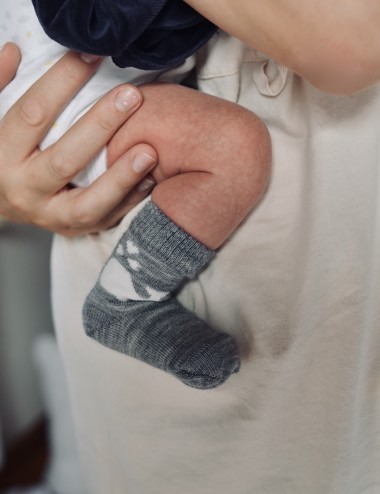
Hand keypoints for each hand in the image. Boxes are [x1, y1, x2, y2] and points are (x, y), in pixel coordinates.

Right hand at [0, 44, 156, 235]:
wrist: (3, 203)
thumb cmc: (4, 154)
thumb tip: (14, 51)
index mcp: (2, 156)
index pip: (33, 114)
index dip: (62, 81)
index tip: (92, 55)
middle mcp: (25, 190)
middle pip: (64, 159)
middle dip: (100, 126)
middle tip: (131, 97)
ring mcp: (51, 215)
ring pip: (88, 202)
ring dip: (121, 177)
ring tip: (149, 151)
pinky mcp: (75, 229)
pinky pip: (106, 219)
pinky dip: (130, 199)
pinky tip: (150, 179)